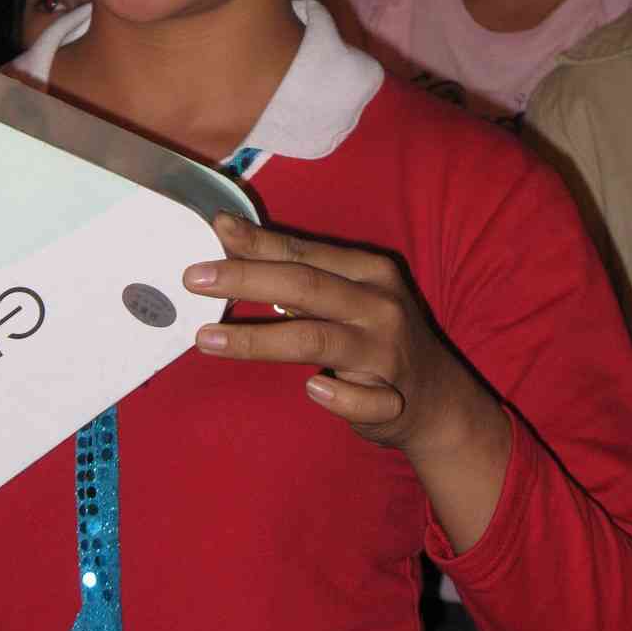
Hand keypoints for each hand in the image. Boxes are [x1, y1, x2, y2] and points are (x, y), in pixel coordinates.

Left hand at [184, 213, 491, 461]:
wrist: (437, 400)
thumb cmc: (374, 336)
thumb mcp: (345, 295)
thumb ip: (297, 272)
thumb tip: (230, 236)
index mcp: (368, 271)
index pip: (304, 252)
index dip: (257, 242)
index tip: (214, 229)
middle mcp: (379, 305)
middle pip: (305, 286)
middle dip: (246, 279)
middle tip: (194, 278)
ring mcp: (388, 353)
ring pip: (318, 340)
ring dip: (259, 340)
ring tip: (207, 340)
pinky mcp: (393, 400)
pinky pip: (361, 399)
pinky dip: (337, 396)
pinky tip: (312, 389)